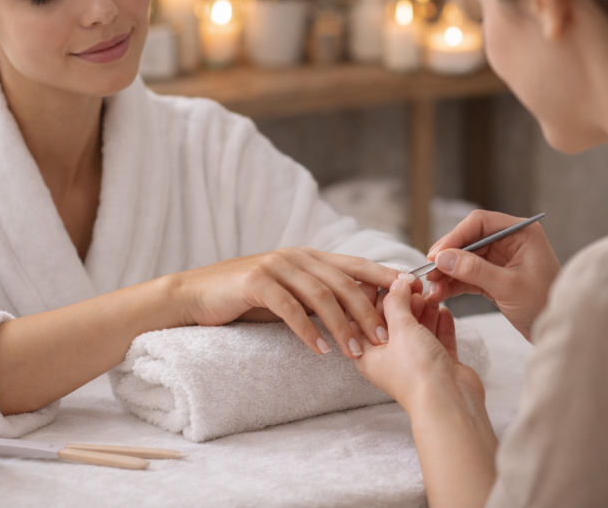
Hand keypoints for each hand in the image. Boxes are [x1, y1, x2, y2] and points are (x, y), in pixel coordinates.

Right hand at [172, 247, 402, 357]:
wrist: (196, 294)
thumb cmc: (245, 297)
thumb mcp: (288, 293)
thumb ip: (318, 296)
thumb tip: (359, 311)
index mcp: (309, 257)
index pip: (355, 265)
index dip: (384, 278)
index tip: (411, 296)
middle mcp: (296, 256)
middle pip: (343, 280)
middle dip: (368, 308)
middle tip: (387, 337)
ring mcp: (275, 266)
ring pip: (319, 294)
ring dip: (341, 324)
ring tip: (356, 351)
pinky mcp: (255, 282)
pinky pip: (289, 307)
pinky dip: (307, 329)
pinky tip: (319, 349)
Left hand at [355, 276, 484, 413]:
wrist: (449, 404)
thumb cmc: (417, 373)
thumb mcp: (401, 329)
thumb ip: (396, 303)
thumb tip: (396, 284)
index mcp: (368, 353)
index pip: (364, 316)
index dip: (374, 295)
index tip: (386, 277)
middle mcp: (389, 358)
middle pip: (392, 321)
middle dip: (403, 300)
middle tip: (413, 283)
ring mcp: (415, 361)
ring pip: (417, 328)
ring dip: (423, 309)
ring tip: (429, 293)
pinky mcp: (439, 364)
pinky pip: (438, 338)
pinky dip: (440, 324)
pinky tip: (444, 310)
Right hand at [424, 210, 560, 340]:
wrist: (562, 331)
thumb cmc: (546, 305)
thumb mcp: (509, 287)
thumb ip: (475, 270)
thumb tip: (442, 258)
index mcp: (521, 233)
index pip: (479, 223)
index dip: (454, 236)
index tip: (436, 254)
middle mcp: (510, 241)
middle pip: (468, 240)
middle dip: (448, 258)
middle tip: (429, 273)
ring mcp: (502, 260)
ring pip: (465, 259)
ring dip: (447, 273)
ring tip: (433, 289)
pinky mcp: (495, 277)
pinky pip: (469, 275)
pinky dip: (454, 284)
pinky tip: (441, 293)